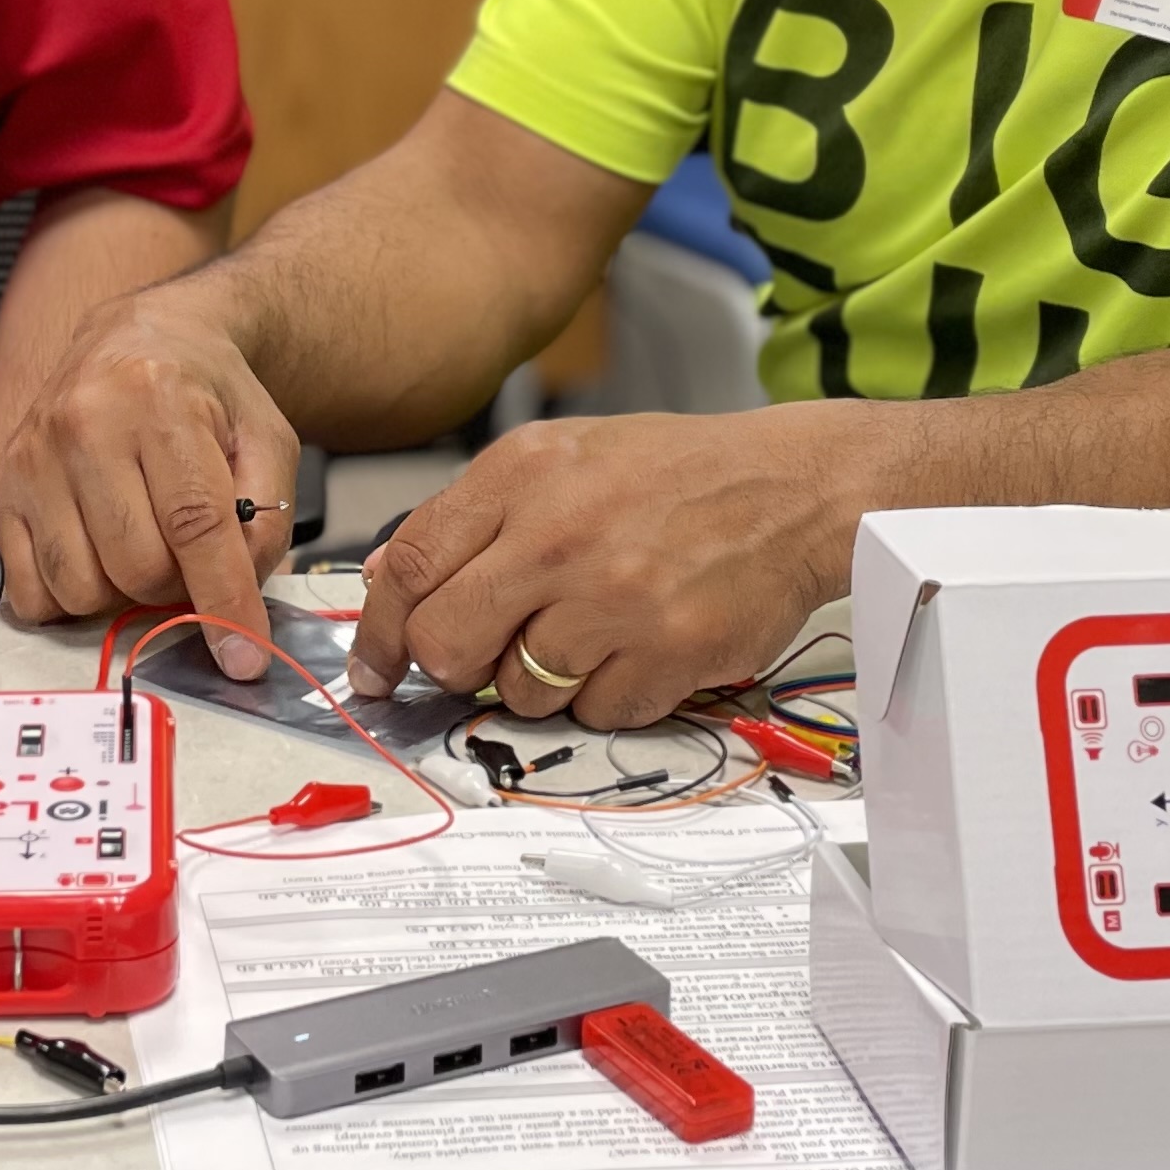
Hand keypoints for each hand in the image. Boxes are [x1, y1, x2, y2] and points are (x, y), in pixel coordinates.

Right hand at [0, 285, 296, 678]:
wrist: (132, 339)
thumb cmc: (204, 394)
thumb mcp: (265, 438)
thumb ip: (266, 519)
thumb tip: (240, 603)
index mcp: (159, 400)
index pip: (195, 525)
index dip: (224, 602)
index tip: (245, 660)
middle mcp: (84, 424)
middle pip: (137, 567)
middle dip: (176, 586)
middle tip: (187, 556)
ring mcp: (32, 456)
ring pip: (81, 588)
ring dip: (122, 593)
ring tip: (139, 546)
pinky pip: (30, 593)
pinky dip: (70, 597)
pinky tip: (94, 554)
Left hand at [344, 406, 858, 729]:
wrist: (793, 488)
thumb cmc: (676, 473)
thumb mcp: (561, 456)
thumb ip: (471, 514)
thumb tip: (384, 578)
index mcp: (522, 474)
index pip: (409, 566)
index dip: (379, 631)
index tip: (376, 668)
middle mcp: (559, 535)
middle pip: (447, 644)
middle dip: (453, 666)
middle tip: (484, 657)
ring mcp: (614, 600)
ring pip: (519, 691)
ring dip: (539, 682)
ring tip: (588, 633)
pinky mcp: (666, 654)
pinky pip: (595, 714)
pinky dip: (607, 696)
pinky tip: (635, 648)